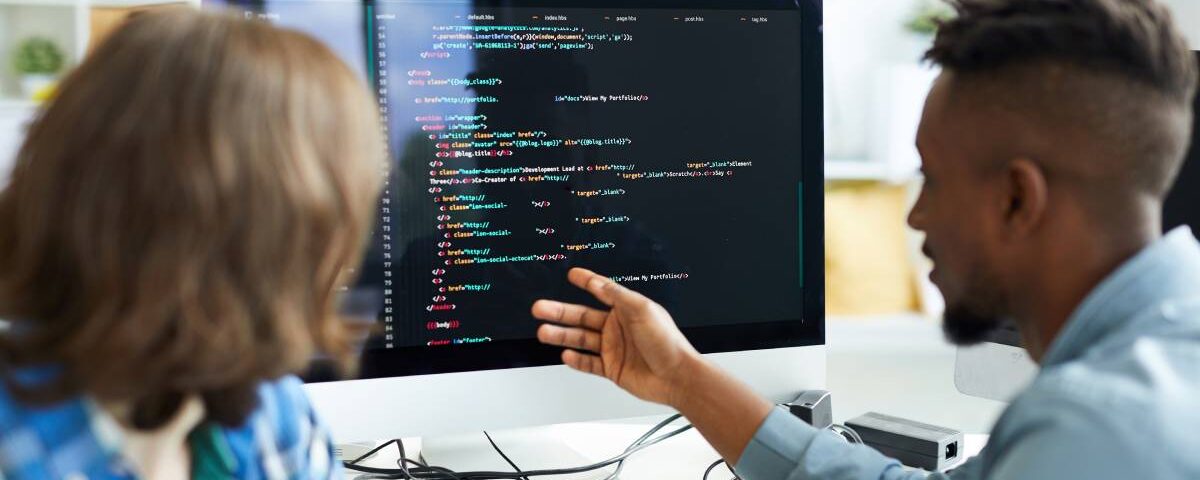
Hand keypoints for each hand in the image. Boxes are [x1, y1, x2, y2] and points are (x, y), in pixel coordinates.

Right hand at [533, 268, 702, 406]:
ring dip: (562, 335)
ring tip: (544, 331)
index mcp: (626, 309)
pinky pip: (588, 363)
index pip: (602, 291)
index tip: (573, 274)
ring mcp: (613, 348)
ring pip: (580, 340)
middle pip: (582, 317)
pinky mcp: (612, 368)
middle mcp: (617, 328)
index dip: (586, 282)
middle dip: (560, 312)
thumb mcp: (642, 310)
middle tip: (541, 308)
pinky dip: (576, 360)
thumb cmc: (667, 342)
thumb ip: (617, 296)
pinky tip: (566, 354)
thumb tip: (598, 283)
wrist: (676, 376)